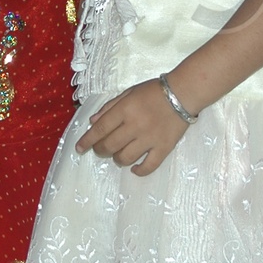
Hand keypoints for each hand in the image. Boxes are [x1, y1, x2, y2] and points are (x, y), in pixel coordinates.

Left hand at [75, 77, 190, 175]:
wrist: (183, 93)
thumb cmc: (154, 91)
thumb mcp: (128, 93)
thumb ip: (109, 107)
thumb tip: (92, 122)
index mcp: (125, 110)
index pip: (101, 128)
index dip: (87, 140)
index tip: (79, 148)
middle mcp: (135, 125)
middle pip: (110, 145)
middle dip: (100, 150)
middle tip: (100, 150)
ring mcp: (150, 138)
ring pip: (126, 157)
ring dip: (117, 159)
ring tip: (118, 155)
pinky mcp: (164, 148)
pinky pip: (149, 165)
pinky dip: (139, 170)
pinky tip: (134, 169)